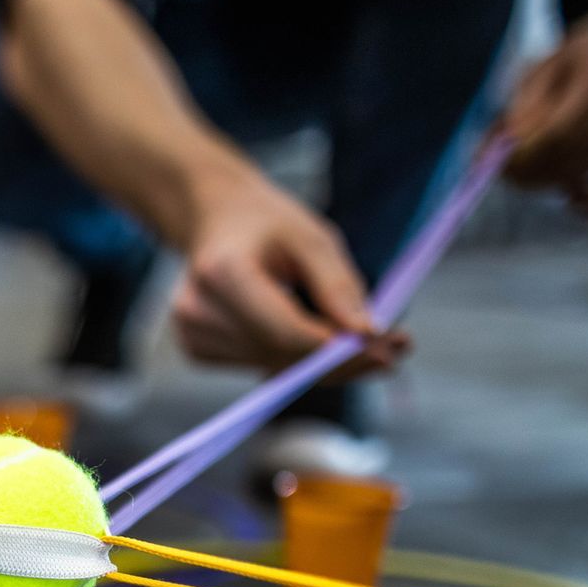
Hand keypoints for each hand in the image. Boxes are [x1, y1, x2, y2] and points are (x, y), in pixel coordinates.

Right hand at [170, 165, 407, 376]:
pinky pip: (261, 367)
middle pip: (281, 355)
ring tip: (359, 338)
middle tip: (395, 350)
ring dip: (323, 362)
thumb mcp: (312, 238)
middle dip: (341, 359)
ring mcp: (192, 334)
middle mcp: (198, 310)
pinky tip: (314, 337)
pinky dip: (296, 360)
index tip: (388, 348)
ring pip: (274, 368)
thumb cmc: (267, 224)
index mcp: (222, 272)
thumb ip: (338, 287)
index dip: (337, 348)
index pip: (284, 331)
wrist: (215, 218)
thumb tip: (366, 335)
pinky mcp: (196, 350)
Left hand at [502, 16, 587, 213]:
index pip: (556, 132)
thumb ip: (518, 111)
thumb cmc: (583, 62)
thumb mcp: (546, 69)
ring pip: (578, 178)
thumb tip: (488, 158)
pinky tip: (571, 195)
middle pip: (566, 158)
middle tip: (504, 171)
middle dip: (526, 171)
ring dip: (545, 180)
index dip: (521, 155)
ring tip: (532, 163)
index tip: (497, 161)